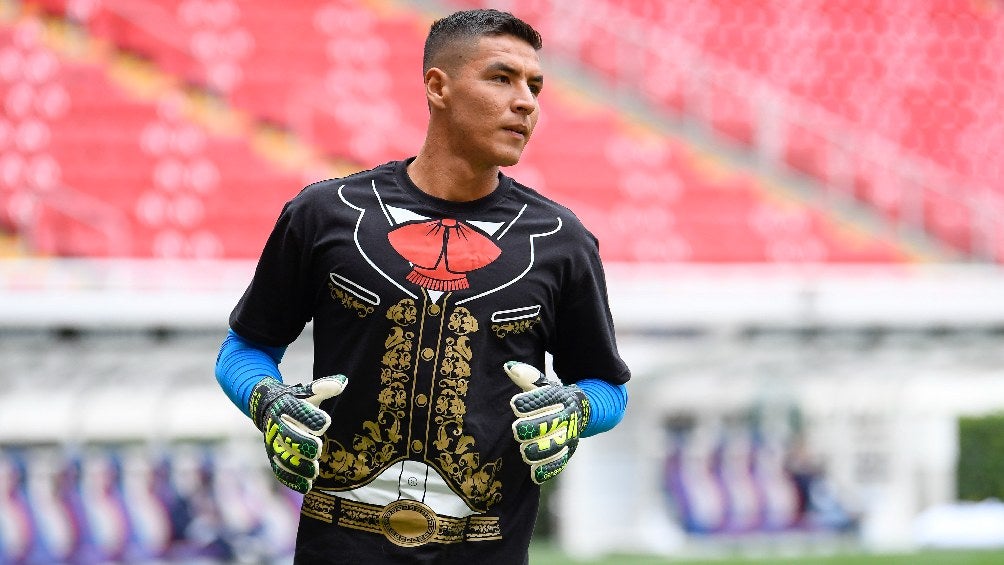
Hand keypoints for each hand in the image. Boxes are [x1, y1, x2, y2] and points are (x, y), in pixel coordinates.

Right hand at [249, 375, 346, 492]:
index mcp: (286, 406)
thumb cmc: (295, 399)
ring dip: (297, 466)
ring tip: (314, 472)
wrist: (266, 406)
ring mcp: (273, 443)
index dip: (309, 417)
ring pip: (282, 456)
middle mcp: (277, 425)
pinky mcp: (273, 456)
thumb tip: (342, 382)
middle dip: (302, 444)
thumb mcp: (307, 391)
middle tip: (318, 449)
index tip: (325, 423)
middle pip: (287, 436)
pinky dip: (292, 480)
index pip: (296, 410)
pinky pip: (280, 470)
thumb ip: (323, 388)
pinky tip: (307, 486)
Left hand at [505, 361, 590, 484]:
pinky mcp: (568, 451)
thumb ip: (527, 377)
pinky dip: (547, 469)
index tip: (515, 404)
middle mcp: (567, 417)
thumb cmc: (555, 398)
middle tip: (517, 430)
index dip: (531, 402)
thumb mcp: (545, 385)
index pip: (547, 399)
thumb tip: (509, 367)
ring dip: (540, 450)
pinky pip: (559, 463)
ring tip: (524, 451)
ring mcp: (569, 436)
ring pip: (556, 446)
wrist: (585, 410)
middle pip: (552, 424)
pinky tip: (534, 473)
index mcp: (561, 397)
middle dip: (534, 427)